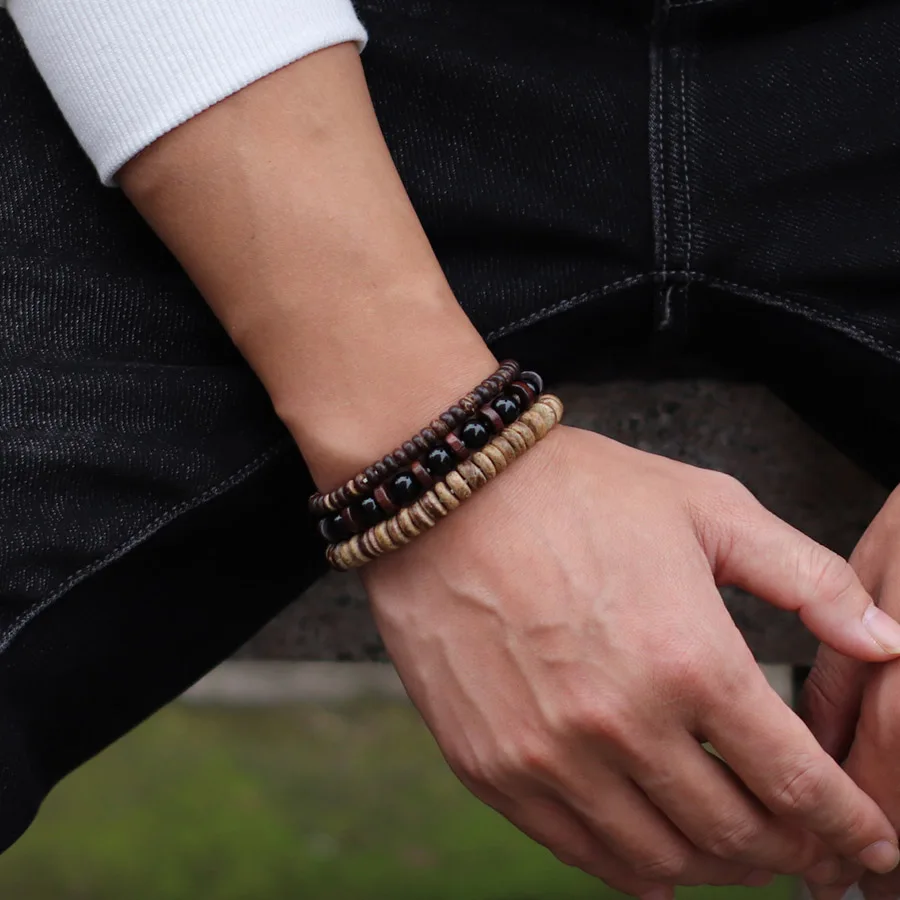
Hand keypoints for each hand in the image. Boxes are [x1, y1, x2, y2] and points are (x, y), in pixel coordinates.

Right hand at [364, 425, 899, 897]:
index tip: (869, 843)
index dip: (848, 825)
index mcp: (690, 659)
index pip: (798, 782)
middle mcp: (622, 725)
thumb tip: (884, 642)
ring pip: (661, 859)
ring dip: (716, 868)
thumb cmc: (577, 491)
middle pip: (734, 834)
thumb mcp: (706, 507)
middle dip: (790, 851)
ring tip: (736, 852)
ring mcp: (549, 756)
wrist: (447, 493)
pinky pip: (580, 853)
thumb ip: (807, 578)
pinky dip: (634, 870)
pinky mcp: (491, 767)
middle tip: (806, 847)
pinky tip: (657, 860)